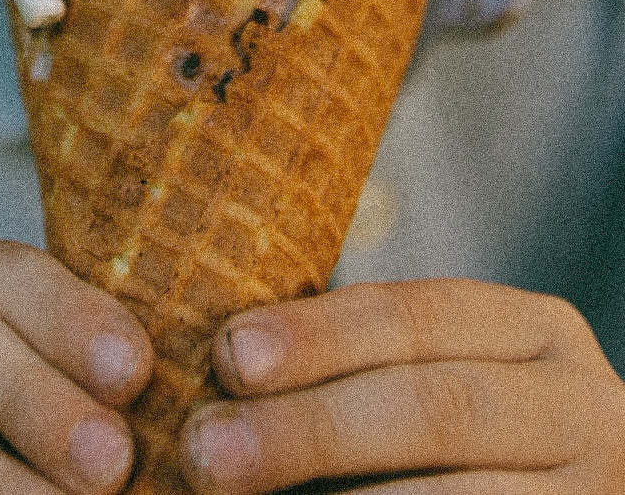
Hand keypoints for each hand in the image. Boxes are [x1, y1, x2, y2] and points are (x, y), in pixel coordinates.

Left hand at [177, 278, 624, 492]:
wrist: (545, 492)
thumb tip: (221, 367)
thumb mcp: (441, 375)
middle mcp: (583, 408)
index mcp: (535, 333)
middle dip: (312, 427)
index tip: (228, 356)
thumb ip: (362, 367)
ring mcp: (594, 494)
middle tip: (207, 450)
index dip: (318, 335)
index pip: (417, 316)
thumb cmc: (468, 440)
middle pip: (434, 408)